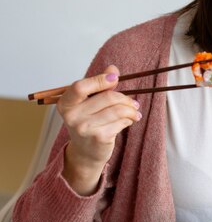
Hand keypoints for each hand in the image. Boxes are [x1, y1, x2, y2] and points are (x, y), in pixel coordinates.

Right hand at [57, 65, 141, 194]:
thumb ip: (99, 84)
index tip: (114, 78)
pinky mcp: (98, 138)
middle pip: (106, 97)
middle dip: (124, 98)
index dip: (100, 80)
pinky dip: (129, 119)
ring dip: (130, 109)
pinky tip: (129, 121)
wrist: (85, 153)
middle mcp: (72, 116)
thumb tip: (112, 68)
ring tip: (134, 111)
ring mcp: (84, 128)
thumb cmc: (88, 122)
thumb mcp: (89, 102)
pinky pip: (121, 122)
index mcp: (66, 103)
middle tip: (133, 102)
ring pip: (117, 110)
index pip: (81, 87)